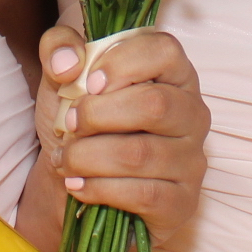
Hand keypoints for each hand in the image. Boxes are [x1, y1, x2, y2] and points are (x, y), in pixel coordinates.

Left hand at [37, 23, 208, 249]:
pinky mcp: (182, 202)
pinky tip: (79, 186)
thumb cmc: (82, 124)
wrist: (75, 183)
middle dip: (98, 115)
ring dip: (89, 157)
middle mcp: (192, 114)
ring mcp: (192, 160)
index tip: (89, 82)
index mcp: (172, 74)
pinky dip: (101, 189)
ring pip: (141, 154)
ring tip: (65, 160)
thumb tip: (68, 63)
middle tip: (70, 124)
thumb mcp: (61, 77)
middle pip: (155, 105)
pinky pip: (144, 195)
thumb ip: (58, 48)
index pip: (166, 51)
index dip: (124, 62)